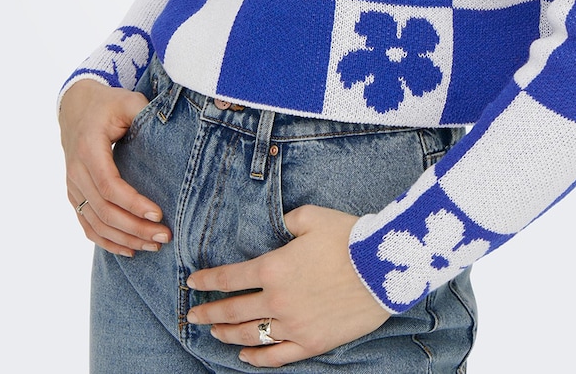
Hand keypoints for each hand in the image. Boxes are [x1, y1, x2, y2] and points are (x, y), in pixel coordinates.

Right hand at [59, 79, 171, 255]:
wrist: (76, 107)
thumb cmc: (108, 104)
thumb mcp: (128, 101)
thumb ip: (145, 113)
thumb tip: (171, 130)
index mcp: (89, 148)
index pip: (110, 185)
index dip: (133, 203)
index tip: (159, 214)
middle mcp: (76, 171)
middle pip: (104, 211)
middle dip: (135, 228)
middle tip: (164, 236)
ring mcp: (72, 186)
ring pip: (95, 223)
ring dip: (125, 239)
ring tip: (153, 245)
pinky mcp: (74, 195)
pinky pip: (87, 225)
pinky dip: (107, 242)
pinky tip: (129, 250)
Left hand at [186, 205, 389, 367]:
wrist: (383, 267)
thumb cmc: (347, 237)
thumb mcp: (311, 217)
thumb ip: (286, 222)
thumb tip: (278, 228)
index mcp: (273, 267)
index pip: (228, 278)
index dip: (207, 281)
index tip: (192, 283)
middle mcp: (277, 300)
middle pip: (232, 310)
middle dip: (208, 313)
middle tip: (193, 316)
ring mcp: (293, 325)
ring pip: (250, 334)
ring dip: (227, 334)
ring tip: (215, 332)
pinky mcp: (311, 343)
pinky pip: (276, 356)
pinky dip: (257, 358)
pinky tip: (244, 355)